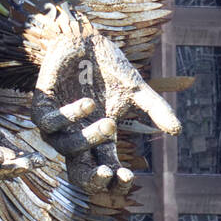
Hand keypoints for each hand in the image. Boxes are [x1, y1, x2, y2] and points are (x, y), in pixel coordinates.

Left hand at [31, 11, 179, 193]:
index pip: (107, 172)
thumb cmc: (110, 67)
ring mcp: (59, 124)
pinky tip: (87, 104)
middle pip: (80, 173)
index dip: (116, 182)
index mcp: (100, 140)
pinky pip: (49, 122)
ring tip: (109, 123)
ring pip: (67, 147)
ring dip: (89, 139)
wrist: (86, 39)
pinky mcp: (42, 105)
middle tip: (107, 174)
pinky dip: (68, 117)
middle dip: (93, 180)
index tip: (129, 176)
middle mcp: (77, 137)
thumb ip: (156, 109)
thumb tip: (178, 131)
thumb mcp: (136, 90)